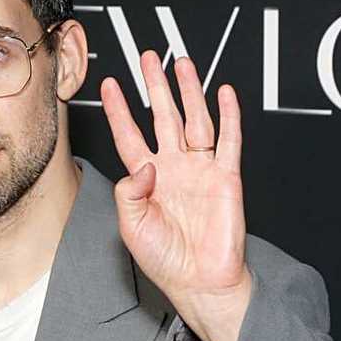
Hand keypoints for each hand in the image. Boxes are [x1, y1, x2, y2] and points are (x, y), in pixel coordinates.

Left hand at [100, 50, 251, 340]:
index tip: (111, 85)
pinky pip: (228, 140)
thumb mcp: (132, 226)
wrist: (201, 282)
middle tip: (148, 58)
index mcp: (147, 180)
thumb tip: (145, 164)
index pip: (130, 136)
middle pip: (163, 117)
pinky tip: (224, 93)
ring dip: (189, 92)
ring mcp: (200, 170)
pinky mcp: (226, 177)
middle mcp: (174, 169)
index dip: (120, 111)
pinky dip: (229, 116)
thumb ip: (130, 192)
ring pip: (195, 120)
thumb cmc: (165, 260)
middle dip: (156, 87)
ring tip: (183, 65)